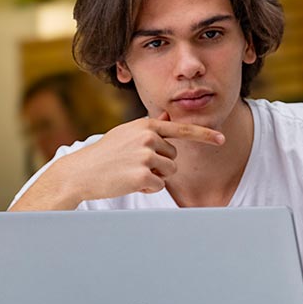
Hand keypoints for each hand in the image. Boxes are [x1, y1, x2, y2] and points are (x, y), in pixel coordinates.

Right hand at [43, 112, 223, 202]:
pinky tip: (129, 182)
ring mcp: (145, 155)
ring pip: (169, 171)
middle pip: (174, 156)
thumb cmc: (105, 153)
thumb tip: (168, 116)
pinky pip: (159, 185)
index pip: (181, 129)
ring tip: (130, 172)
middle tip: (134, 164)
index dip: (204, 135)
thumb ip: (149, 126)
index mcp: (145, 125)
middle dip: (159, 164)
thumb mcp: (126, 133)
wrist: (80, 172)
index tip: (221, 139)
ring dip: (154, 176)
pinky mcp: (142, 174)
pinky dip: (147, 187)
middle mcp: (148, 137)